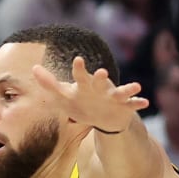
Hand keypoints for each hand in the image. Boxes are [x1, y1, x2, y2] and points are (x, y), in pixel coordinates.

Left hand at [31, 55, 149, 136]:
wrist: (103, 117)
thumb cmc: (82, 103)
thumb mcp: (64, 96)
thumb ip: (49, 84)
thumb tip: (34, 68)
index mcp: (86, 86)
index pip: (80, 77)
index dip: (79, 70)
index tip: (78, 60)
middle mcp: (100, 89)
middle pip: (100, 83)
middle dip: (102, 79)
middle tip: (102, 72)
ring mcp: (114, 97)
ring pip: (121, 92)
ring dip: (128, 88)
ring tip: (137, 86)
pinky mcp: (124, 107)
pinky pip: (132, 105)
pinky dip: (138, 103)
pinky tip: (145, 102)